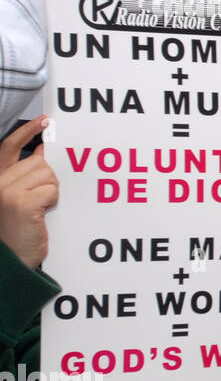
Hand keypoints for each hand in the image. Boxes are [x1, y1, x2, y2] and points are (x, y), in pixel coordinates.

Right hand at [0, 117, 57, 268]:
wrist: (11, 259)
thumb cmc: (18, 230)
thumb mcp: (17, 198)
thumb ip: (23, 174)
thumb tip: (40, 150)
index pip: (9, 148)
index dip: (26, 132)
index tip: (44, 121)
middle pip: (38, 162)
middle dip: (48, 178)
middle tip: (41, 199)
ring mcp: (7, 192)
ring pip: (47, 174)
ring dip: (51, 190)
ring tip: (40, 207)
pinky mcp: (21, 203)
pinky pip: (51, 189)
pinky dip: (53, 200)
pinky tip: (43, 212)